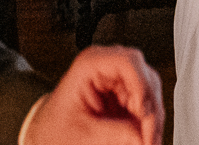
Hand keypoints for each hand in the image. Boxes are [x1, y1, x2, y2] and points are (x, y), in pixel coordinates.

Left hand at [25, 45, 164, 144]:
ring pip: (150, 91)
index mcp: (90, 65)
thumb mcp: (82, 133)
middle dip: (151, 110)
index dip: (141, 85)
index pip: (127, 62)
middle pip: (144, 78)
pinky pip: (146, 103)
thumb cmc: (53, 128)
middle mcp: (108, 67)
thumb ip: (114, 134)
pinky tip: (146, 136)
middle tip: (149, 137)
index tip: (144, 111)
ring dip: (153, 118)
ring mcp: (118, 79)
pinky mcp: (125, 94)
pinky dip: (148, 122)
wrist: (46, 134)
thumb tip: (143, 137)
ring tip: (148, 140)